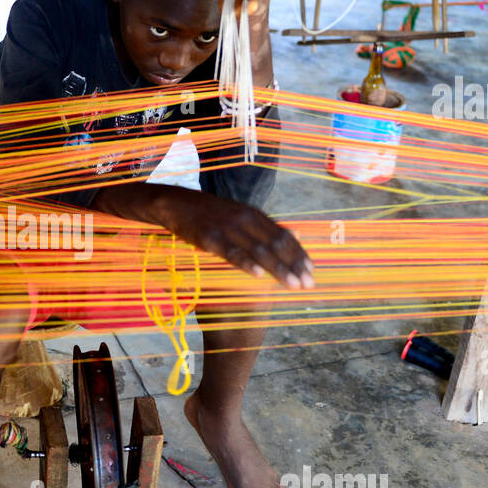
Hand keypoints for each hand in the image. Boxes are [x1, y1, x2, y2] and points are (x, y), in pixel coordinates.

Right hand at [160, 188, 313, 289]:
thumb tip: (295, 233)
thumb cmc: (209, 213)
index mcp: (255, 215)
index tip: (312, 270)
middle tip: (308, 283)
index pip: (284, 235)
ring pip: (259, 250)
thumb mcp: (241, 214)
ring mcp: (228, 228)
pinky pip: (232, 252)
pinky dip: (246, 263)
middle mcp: (246, 219)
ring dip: (278, 269)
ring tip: (292, 284)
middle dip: (294, 265)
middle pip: (276, 244)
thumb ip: (266, 226)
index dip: (299, 253)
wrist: (175, 202)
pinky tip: (258, 275)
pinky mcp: (210, 238)